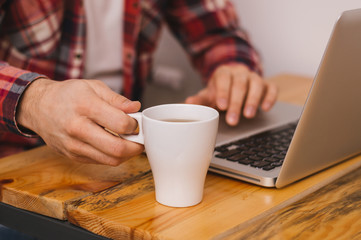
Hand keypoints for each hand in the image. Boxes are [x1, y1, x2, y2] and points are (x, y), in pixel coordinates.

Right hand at [17, 78, 143, 165]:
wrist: (38, 107)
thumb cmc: (68, 95)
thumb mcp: (93, 87)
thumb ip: (117, 99)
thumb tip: (136, 108)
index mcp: (85, 106)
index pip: (120, 124)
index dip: (135, 125)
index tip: (136, 122)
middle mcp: (77, 128)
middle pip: (117, 148)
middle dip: (136, 146)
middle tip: (140, 139)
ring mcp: (73, 145)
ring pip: (110, 160)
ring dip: (126, 154)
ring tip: (129, 143)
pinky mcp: (72, 155)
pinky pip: (100, 161)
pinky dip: (112, 156)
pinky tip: (114, 145)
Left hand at [185, 63, 276, 125]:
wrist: (233, 80)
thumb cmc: (220, 90)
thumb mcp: (208, 94)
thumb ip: (200, 100)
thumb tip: (187, 103)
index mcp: (224, 73)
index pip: (224, 79)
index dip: (224, 92)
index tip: (222, 106)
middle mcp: (240, 73)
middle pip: (240, 85)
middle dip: (237, 103)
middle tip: (233, 120)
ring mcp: (254, 78)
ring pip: (256, 85)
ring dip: (253, 100)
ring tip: (248, 115)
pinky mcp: (266, 84)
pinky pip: (271, 88)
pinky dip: (270, 97)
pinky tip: (265, 108)